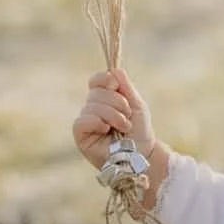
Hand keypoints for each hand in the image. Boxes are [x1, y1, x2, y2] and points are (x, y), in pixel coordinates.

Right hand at [73, 68, 169, 198]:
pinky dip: (97, 122)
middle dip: (117, 102)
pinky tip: (106, 130)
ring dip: (113, 115)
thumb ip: (125, 87)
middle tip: (127, 117)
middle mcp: (93, 108)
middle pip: (96, 92)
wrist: (142, 153)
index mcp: (105, 98)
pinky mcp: (81, 136)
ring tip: (123, 127)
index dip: (104, 79)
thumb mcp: (136, 104)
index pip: (96, 81)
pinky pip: (82, 120)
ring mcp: (86, 122)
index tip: (115, 85)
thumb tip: (114, 70)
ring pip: (92, 106)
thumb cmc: (139, 131)